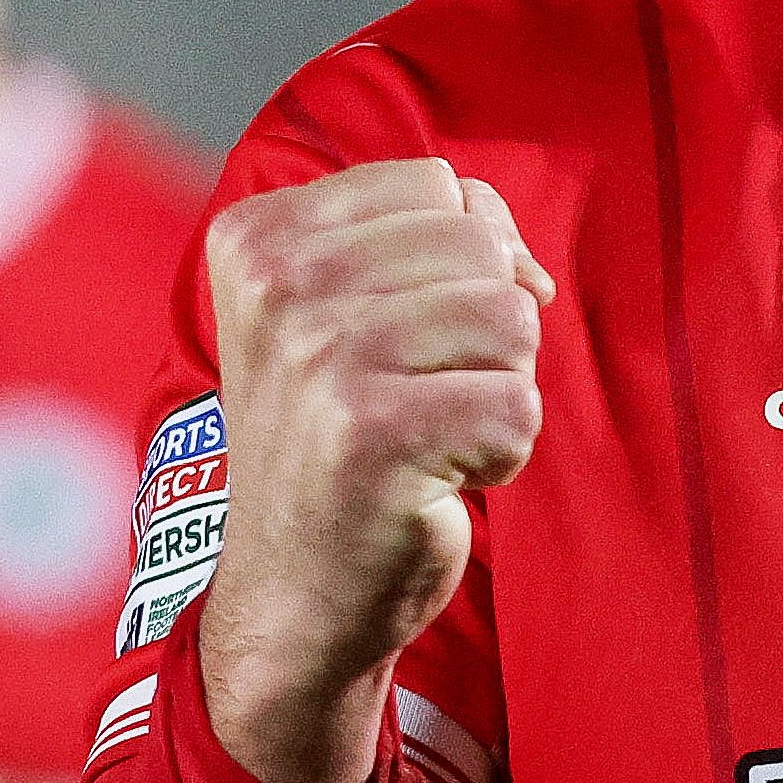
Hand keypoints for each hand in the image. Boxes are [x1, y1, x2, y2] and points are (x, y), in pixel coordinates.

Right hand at [192, 158, 553, 782]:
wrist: (291, 597)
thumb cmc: (335, 444)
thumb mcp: (345, 313)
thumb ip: (427, 240)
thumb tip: (522, 261)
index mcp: (260, 237)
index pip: (437, 185)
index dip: (461, 261)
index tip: (406, 337)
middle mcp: (279, 287)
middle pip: (481, 247)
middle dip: (483, 331)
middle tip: (416, 397)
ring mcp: (321, 359)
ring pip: (513, 320)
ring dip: (495, 390)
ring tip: (426, 436)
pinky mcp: (373, 435)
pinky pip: (520, 409)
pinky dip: (500, 455)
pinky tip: (435, 480)